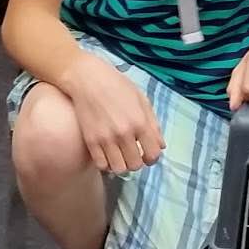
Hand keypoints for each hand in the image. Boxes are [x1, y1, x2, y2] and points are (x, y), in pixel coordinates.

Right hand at [61, 52, 162, 172]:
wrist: (88, 79)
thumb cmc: (117, 86)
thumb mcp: (142, 100)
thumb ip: (153, 124)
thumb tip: (161, 146)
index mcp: (140, 122)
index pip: (152, 154)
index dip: (152, 157)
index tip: (148, 154)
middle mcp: (124, 133)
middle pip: (135, 165)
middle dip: (137, 162)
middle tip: (133, 153)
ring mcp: (106, 139)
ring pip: (119, 169)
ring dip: (122, 165)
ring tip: (121, 155)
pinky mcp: (90, 141)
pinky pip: (101, 165)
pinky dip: (107, 163)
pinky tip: (108, 154)